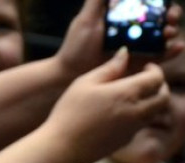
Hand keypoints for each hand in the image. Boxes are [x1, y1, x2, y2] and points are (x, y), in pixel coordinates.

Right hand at [43, 48, 168, 162]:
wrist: (60, 148)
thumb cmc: (68, 114)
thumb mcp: (84, 83)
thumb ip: (108, 68)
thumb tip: (124, 54)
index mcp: (127, 93)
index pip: (156, 78)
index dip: (154, 70)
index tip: (145, 67)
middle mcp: (135, 112)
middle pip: (163, 98)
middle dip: (160, 87)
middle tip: (146, 82)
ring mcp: (131, 129)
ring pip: (154, 113)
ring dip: (150, 103)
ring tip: (133, 98)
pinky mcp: (124, 141)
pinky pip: (139, 126)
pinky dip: (138, 117)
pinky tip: (119, 115)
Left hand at [56, 0, 182, 78]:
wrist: (70, 73)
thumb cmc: (75, 46)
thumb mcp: (86, 19)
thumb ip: (98, 0)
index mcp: (124, 17)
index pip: (148, 5)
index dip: (160, 3)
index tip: (164, 2)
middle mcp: (133, 31)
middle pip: (160, 19)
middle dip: (170, 15)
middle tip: (170, 18)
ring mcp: (137, 47)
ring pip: (162, 36)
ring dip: (171, 31)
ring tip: (169, 32)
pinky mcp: (138, 64)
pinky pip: (158, 57)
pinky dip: (171, 51)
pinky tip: (178, 47)